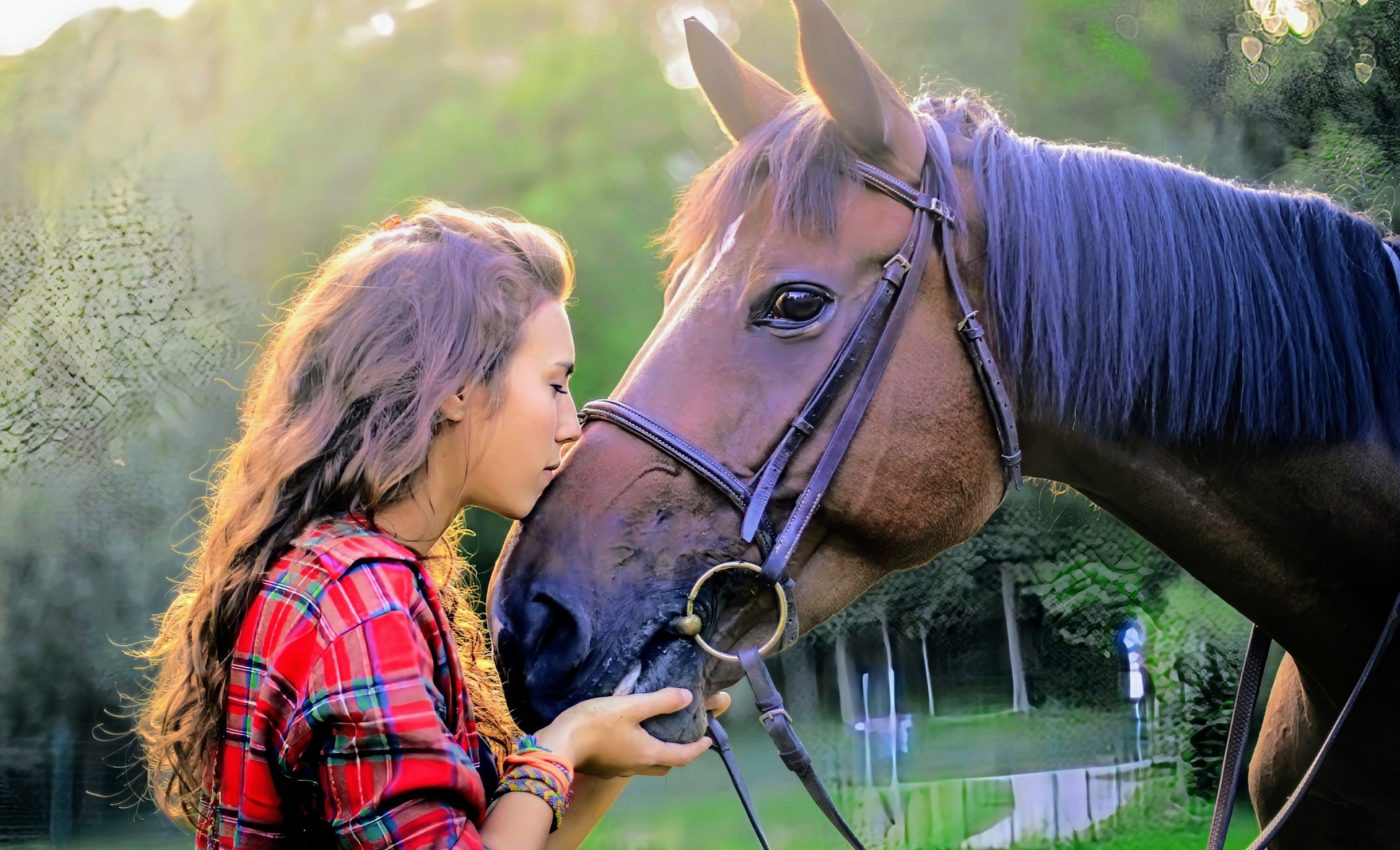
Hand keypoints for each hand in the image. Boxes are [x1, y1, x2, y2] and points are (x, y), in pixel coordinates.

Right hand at [534, 688, 730, 777]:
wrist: (558, 744)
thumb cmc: (596, 724)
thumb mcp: (631, 706)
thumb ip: (660, 701)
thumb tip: (687, 697)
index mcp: (648, 754)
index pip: (682, 756)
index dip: (698, 748)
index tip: (708, 740)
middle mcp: (636, 766)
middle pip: (664, 764)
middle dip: (677, 753)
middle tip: (683, 736)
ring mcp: (618, 769)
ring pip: (646, 764)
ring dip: (656, 752)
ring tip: (656, 732)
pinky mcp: (603, 766)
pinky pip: (628, 760)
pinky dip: (637, 750)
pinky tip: (628, 735)